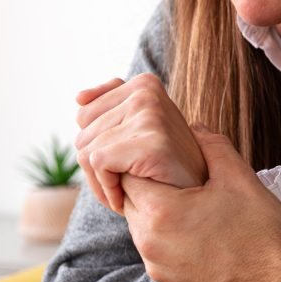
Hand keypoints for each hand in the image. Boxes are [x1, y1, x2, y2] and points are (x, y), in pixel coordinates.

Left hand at [74, 73, 206, 213]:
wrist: (201, 197)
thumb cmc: (166, 168)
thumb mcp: (141, 129)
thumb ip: (113, 104)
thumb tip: (79, 98)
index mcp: (145, 84)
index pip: (84, 114)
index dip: (98, 146)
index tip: (127, 159)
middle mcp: (148, 93)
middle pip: (82, 134)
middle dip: (98, 167)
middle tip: (131, 178)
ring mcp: (151, 115)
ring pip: (86, 152)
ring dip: (103, 182)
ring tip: (133, 188)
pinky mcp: (152, 142)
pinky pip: (98, 164)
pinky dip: (108, 189)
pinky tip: (130, 196)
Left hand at [122, 125, 280, 281]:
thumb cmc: (263, 230)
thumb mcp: (240, 178)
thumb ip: (212, 147)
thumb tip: (196, 127)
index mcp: (161, 213)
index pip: (129, 177)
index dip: (145, 164)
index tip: (167, 160)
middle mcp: (150, 244)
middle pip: (133, 204)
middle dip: (152, 188)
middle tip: (182, 180)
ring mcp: (158, 268)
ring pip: (144, 230)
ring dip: (160, 215)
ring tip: (193, 207)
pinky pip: (158, 254)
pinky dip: (170, 240)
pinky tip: (200, 233)